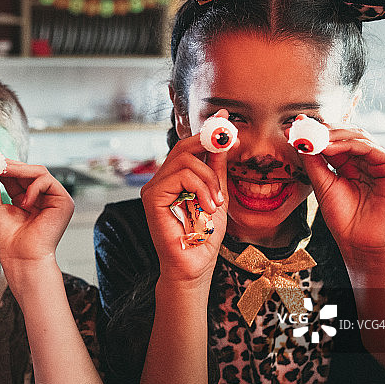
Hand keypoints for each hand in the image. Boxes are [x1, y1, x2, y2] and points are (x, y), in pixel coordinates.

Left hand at [0, 161, 73, 268]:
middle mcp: (41, 197)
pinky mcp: (63, 201)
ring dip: (17, 170)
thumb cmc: (7, 240)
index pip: (16, 176)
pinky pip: (46, 181)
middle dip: (8, 164)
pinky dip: (33, 187)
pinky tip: (23, 202)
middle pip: (27, 171)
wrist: (21, 258)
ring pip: (38, 172)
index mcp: (26, 200)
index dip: (2, 167)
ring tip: (2, 172)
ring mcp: (53, 198)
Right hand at [140, 128, 227, 287]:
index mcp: (176, 178)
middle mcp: (161, 179)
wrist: (194, 266)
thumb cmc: (205, 237)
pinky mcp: (151, 196)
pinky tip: (208, 207)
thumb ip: (217, 171)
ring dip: (209, 179)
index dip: (207, 130)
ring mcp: (154, 187)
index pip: (189, 146)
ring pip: (186, 159)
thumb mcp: (218, 196)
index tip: (225, 117)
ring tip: (216, 203)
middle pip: (185, 146)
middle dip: (211, 143)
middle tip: (232, 147)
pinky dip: (201, 188)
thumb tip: (225, 142)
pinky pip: (181, 175)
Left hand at [299, 126, 384, 262]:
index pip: (334, 140)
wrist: (360, 243)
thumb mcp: (322, 184)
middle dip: (323, 129)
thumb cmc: (344, 220)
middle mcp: (366, 161)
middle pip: (347, 134)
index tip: (294, 126)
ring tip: (314, 138)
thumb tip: (301, 139)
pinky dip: (349, 144)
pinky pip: (371, 148)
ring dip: (333, 134)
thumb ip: (313, 161)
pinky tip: (330, 148)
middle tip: (302, 127)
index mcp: (350, 164)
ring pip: (358, 136)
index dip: (315, 132)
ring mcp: (381, 164)